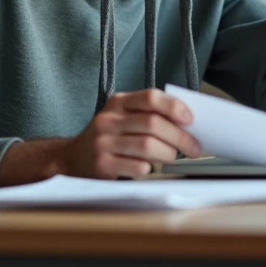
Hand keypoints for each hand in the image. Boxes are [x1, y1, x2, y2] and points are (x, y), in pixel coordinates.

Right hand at [60, 89, 200, 178]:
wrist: (71, 159)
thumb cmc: (107, 138)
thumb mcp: (121, 118)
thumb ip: (147, 115)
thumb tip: (187, 123)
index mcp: (117, 103)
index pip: (150, 97)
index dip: (174, 107)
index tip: (190, 119)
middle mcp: (108, 120)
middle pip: (153, 124)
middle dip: (180, 137)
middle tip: (194, 147)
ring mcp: (103, 143)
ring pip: (148, 146)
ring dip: (168, 154)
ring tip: (172, 157)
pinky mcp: (102, 165)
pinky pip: (137, 166)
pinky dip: (150, 168)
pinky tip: (149, 168)